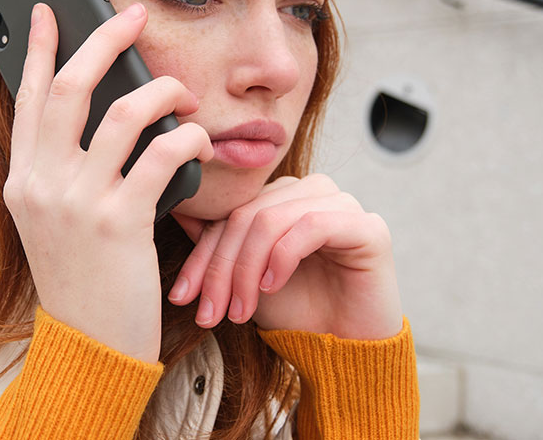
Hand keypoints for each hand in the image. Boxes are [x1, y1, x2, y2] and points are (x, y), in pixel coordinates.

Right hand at [4, 3, 212, 362]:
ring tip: (185, 95)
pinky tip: (198, 138)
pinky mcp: (119, 222)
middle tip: (134, 15)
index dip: (37, 48)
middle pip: (71, 86)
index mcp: (22, 180)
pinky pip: (163, 153)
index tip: (49, 11)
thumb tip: (103, 109)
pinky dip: (187, 136)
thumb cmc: (82, 280)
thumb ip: (64, 169)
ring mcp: (77, 202)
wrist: (89, 347)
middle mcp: (41, 185)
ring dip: (166, 91)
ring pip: (126, 112)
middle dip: (106, 39)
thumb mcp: (54, 221)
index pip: (27, 97)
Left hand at [168, 174, 401, 339]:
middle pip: (247, 216)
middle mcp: (312, 192)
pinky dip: (283, 257)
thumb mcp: (245, 279)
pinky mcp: (366, 226)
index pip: (230, 214)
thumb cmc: (298, 310)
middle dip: (221, 268)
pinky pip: (312, 225)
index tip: (182, 296)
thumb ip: (218, 243)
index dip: (202, 256)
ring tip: (240, 310)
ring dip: (247, 270)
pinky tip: (272, 287)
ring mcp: (341, 204)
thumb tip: (176, 209)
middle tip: (210, 312)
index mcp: (282, 197)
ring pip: (271, 219)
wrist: (345, 349)